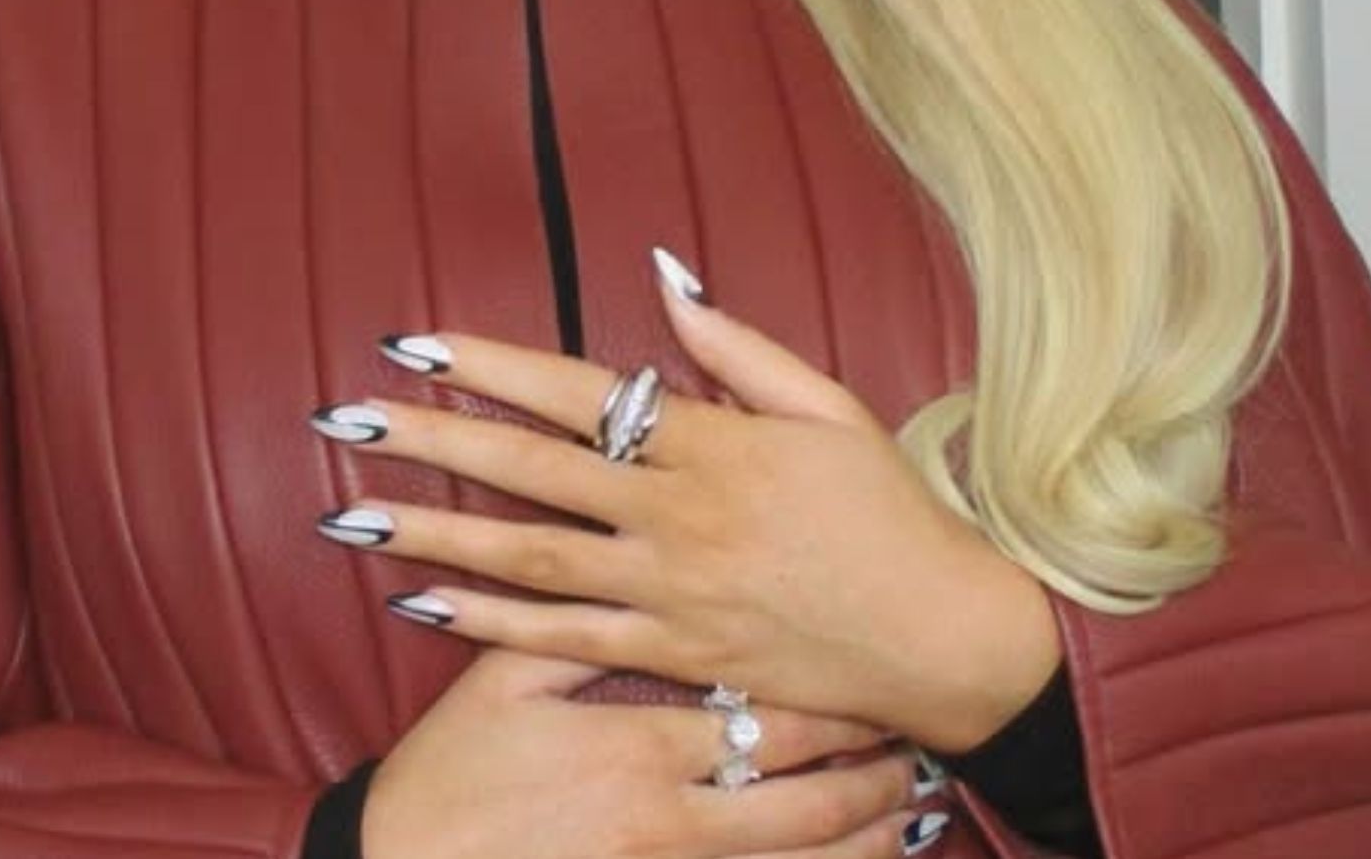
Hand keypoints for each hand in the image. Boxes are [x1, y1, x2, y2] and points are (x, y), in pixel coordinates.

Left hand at [319, 255, 1063, 750]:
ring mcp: (672, 593)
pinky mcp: (675, 654)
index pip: (579, 392)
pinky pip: (564, 640)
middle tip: (349, 420)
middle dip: (434, 442)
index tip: (414, 343)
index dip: (491, 365)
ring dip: (435, 537)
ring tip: (352, 518)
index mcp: (715, 443)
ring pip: (530, 560)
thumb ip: (739, 345)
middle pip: (533, 472)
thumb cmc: (892, 515)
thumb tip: (662, 276)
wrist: (942, 638)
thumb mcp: (831, 406)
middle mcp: (680, 517)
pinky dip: (489, 626)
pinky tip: (422, 608)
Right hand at [361, 646, 932, 858]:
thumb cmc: (451, 778)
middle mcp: (668, 815)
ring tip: (915, 815)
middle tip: (919, 749)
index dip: (832, 706)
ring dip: (861, 840)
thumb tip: (621, 541)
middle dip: (868, 776)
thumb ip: (572, 618)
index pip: (764, 719)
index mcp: (638, 744)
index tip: (879, 684)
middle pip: (802, 800)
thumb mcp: (502, 687)